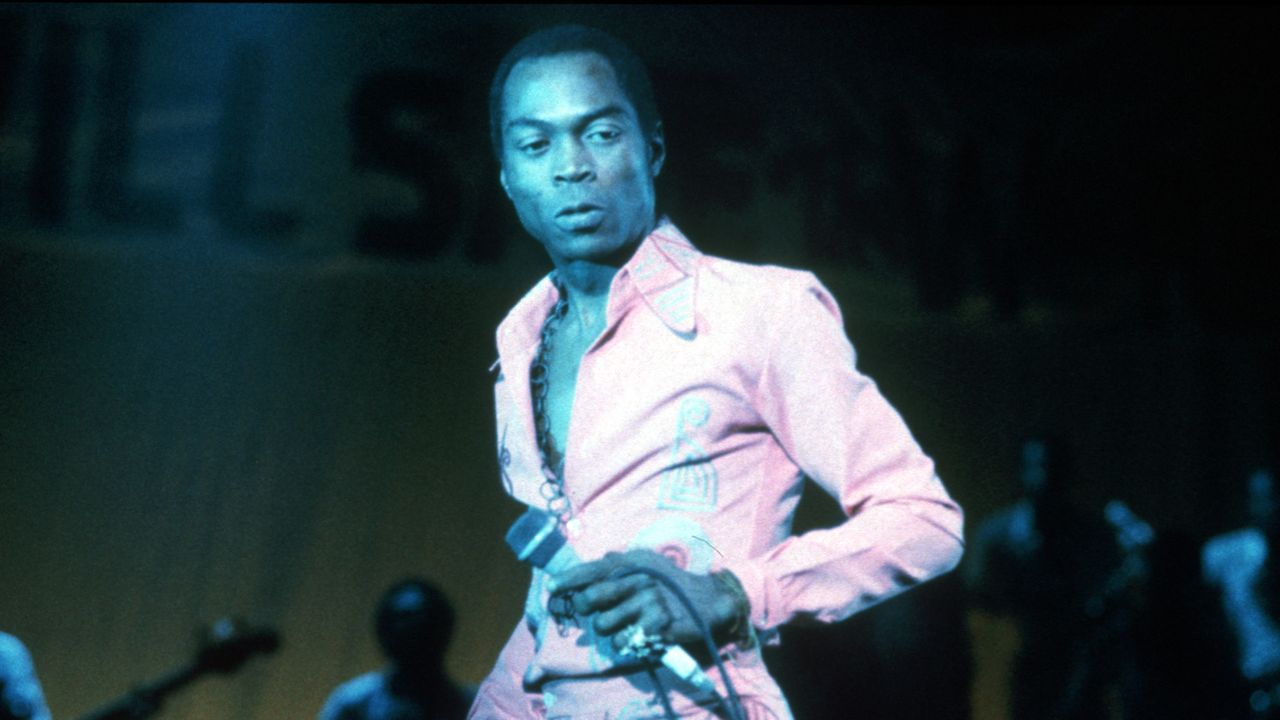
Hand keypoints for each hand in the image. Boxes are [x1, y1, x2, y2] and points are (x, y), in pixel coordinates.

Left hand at [547, 549, 740, 652]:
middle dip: (584, 607)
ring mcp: (649, 602)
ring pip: (604, 624)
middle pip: (591, 599)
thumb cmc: (669, 582)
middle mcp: (639, 579)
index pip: (593, 569)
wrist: (706, 600)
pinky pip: (625, 640)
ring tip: (621, 624)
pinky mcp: (658, 625)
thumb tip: (595, 558)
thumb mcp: (647, 564)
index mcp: (633, 562)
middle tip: (590, 610)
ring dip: (607, 628)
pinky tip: (636, 635)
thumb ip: (619, 563)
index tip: (552, 588)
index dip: (568, 579)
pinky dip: (625, 641)